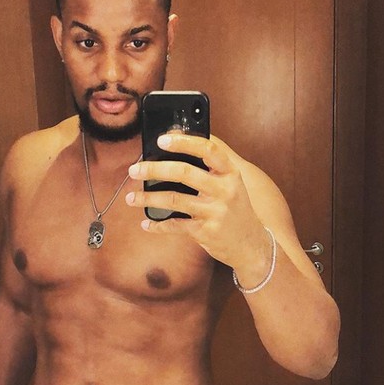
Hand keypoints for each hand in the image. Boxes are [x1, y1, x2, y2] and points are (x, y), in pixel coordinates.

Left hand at [126, 134, 271, 276]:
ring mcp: (216, 211)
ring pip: (174, 199)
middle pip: (184, 173)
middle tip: (135, 169)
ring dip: (148, 198)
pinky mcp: (207, 231)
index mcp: (230, 173)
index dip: (184, 142)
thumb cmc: (236, 210)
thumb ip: (210, 169)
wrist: (252, 244)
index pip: (207, 149)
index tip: (161, 140)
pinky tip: (147, 223)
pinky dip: (158, 225)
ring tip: (132, 197)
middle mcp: (225, 190)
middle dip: (154, 169)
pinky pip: (176, 226)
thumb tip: (174, 151)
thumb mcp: (232, 185)